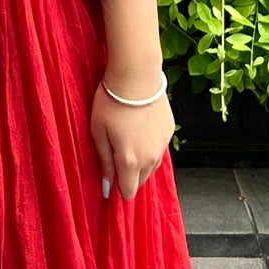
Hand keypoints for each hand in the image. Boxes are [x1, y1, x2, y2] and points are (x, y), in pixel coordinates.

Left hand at [89, 76, 173, 201]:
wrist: (136, 77)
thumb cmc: (110, 103)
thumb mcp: (99, 133)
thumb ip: (105, 163)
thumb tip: (107, 189)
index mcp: (130, 161)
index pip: (128, 191)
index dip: (118, 189)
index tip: (110, 179)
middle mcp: (149, 157)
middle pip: (141, 181)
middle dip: (129, 176)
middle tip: (116, 155)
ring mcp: (162, 145)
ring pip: (152, 166)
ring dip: (141, 162)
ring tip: (127, 141)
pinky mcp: (169, 131)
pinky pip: (159, 148)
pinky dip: (150, 146)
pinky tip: (139, 130)